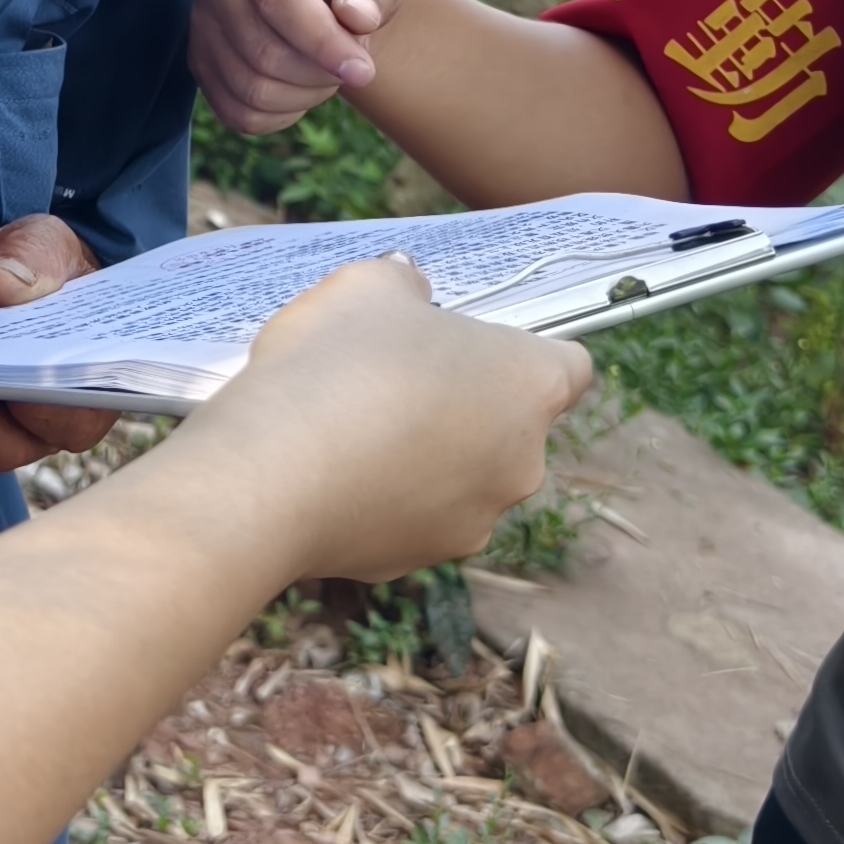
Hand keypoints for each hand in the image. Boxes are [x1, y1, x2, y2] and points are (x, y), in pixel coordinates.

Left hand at [0, 216, 118, 475]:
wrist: (5, 277)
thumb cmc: (41, 266)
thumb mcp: (43, 244)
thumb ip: (30, 259)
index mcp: (96, 384)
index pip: (79, 414)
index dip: (48, 400)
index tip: (16, 365)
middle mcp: (60, 422)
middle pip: (22, 442)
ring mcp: (16, 433)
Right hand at [169, 257, 586, 579]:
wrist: (273, 476)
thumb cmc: (337, 364)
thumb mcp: (368, 286)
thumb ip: (403, 283)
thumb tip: (408, 288)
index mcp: (531, 386)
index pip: (569, 366)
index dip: (524, 348)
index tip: (471, 341)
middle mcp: (523, 463)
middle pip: (508, 424)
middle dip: (461, 402)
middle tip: (392, 374)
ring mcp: (473, 520)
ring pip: (459, 476)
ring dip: (422, 454)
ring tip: (349, 424)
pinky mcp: (417, 560)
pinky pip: (409, 516)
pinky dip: (380, 497)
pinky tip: (327, 471)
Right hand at [193, 0, 419, 134]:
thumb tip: (357, 18)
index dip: (321, 42)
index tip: (363, 71)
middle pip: (263, 50)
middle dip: (321, 72)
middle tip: (354, 65)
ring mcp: (201, 21)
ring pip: (250, 88)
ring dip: (305, 95)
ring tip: (329, 72)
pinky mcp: (199, 61)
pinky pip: (238, 112)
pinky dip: (281, 115)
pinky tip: (303, 91)